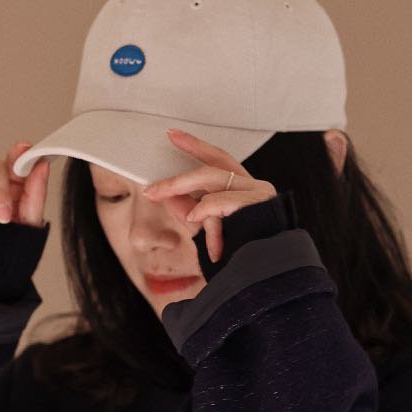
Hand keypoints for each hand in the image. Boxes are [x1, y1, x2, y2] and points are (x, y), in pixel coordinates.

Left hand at [141, 127, 276, 264]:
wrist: (260, 275)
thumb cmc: (238, 254)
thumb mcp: (205, 230)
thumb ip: (189, 210)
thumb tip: (166, 194)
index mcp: (245, 189)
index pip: (218, 159)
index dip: (195, 146)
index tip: (172, 135)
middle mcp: (255, 186)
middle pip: (211, 169)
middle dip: (177, 177)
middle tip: (151, 187)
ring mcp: (259, 194)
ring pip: (213, 181)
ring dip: (181, 187)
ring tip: (159, 196)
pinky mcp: (259, 205)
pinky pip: (222, 200)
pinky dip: (204, 208)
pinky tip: (194, 218)